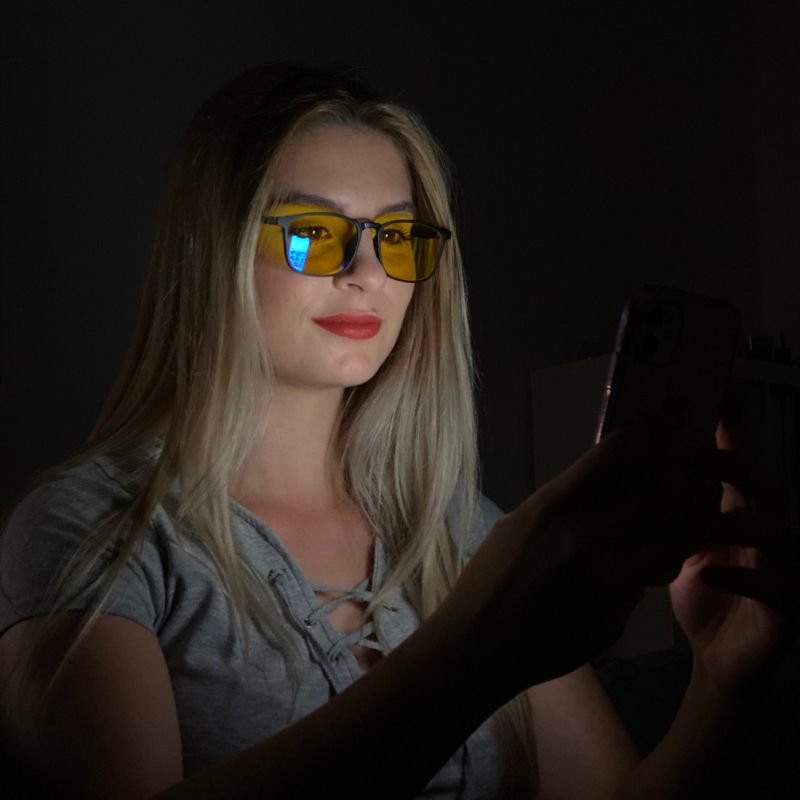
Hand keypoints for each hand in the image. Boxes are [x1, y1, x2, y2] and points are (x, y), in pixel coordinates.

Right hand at [447, 418, 723, 697]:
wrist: (478, 646)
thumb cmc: (488, 579)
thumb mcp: (518, 526)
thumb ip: (563, 506)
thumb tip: (606, 488)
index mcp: (553, 506)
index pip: (614, 455)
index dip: (649, 434)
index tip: (669, 424)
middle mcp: (584, 536)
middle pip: (659, 499)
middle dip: (684, 488)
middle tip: (696, 482)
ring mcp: (604, 580)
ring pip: (670, 546)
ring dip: (681, 535)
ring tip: (683, 528)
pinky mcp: (615, 617)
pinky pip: (646, 588)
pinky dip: (650, 576)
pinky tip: (641, 574)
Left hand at [670, 421, 796, 696]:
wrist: (723, 658)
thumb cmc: (704, 590)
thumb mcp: (682, 539)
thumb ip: (670, 504)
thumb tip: (631, 461)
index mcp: (743, 509)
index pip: (741, 460)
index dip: (733, 429)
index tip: (713, 396)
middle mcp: (770, 529)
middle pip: (765, 483)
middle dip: (732, 466)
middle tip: (697, 458)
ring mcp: (787, 566)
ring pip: (774, 531)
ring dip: (733, 521)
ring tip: (697, 519)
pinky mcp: (790, 606)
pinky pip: (776, 585)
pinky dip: (740, 577)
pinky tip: (706, 573)